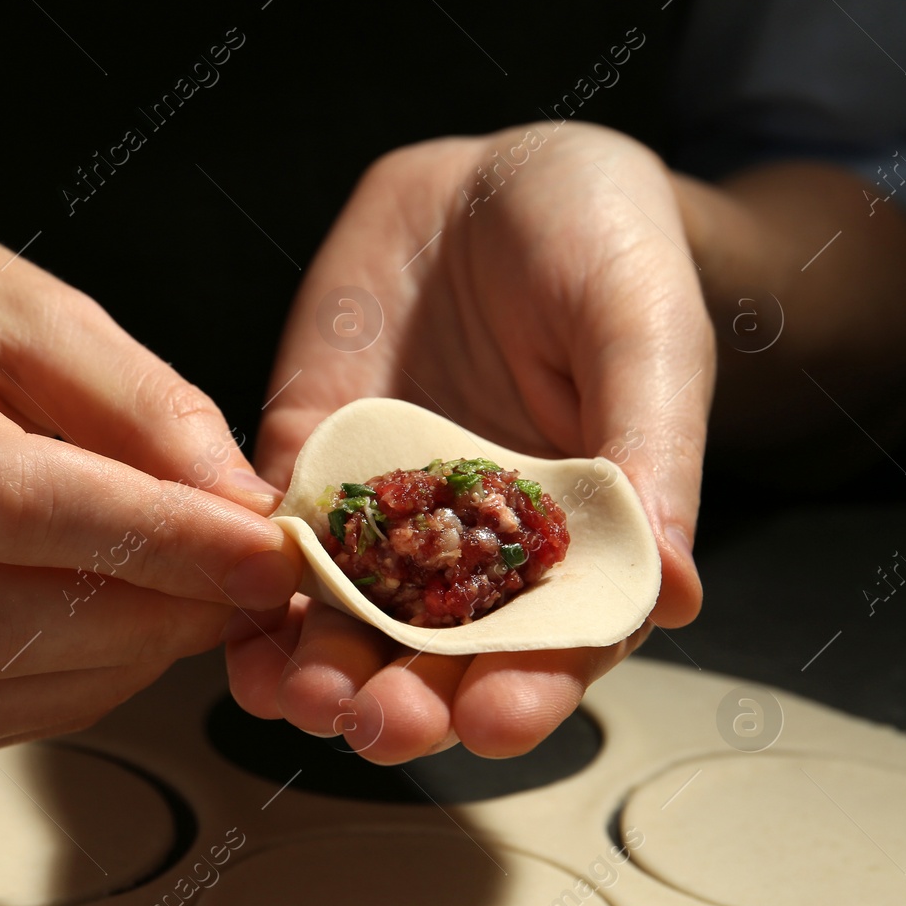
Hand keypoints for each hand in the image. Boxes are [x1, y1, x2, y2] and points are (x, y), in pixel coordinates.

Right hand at [0, 207, 299, 755]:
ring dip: (96, 678)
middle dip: (138, 628)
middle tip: (231, 600)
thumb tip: (240, 517)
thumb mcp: (25, 302)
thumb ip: (139, 405)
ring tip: (172, 619)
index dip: (156, 544)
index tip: (264, 556)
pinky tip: (91, 648)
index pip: (7, 500)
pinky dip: (33, 701)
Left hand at [228, 122, 710, 762]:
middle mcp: (477, 550)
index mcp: (575, 540)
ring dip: (320, 668)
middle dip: (408, 701)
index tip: (499, 724)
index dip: (531, 691)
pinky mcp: (311, 467)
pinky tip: (231, 630)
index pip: (554, 644)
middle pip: (439, 656)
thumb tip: (674, 595)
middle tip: (375, 725)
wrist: (497, 180)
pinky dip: (252, 589)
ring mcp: (387, 514)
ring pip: (349, 617)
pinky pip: (279, 542)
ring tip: (295, 695)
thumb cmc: (605, 248)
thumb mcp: (646, 334)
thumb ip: (651, 455)